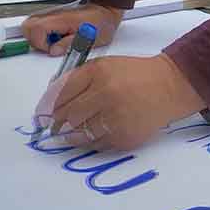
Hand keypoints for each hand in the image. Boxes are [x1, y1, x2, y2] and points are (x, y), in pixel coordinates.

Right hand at [22, 2, 122, 55]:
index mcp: (62, 19)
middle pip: (27, 25)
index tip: (52, 49)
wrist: (105, 11)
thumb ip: (69, 44)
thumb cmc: (100, 24)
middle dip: (34, 40)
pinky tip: (58, 38)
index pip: (36, 28)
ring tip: (55, 42)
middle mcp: (54, 15)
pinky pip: (39, 25)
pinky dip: (43, 34)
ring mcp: (52, 15)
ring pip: (31, 25)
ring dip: (38, 37)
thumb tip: (53, 51)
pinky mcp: (53, 17)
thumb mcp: (89, 39)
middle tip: (50, 47)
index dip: (40, 43)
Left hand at [43, 54, 206, 150]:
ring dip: (69, 135)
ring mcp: (115, 118)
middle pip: (68, 115)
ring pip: (79, 133)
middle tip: (51, 126)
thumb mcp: (105, 66)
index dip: (47, 106)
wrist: (169, 86)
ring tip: (66, 134)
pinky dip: (89, 141)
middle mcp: (105, 94)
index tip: (41, 114)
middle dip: (56, 123)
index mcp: (97, 73)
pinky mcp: (124, 137)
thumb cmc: (133, 74)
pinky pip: (96, 144)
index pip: (62, 93)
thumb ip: (78, 78)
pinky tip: (89, 135)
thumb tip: (51, 99)